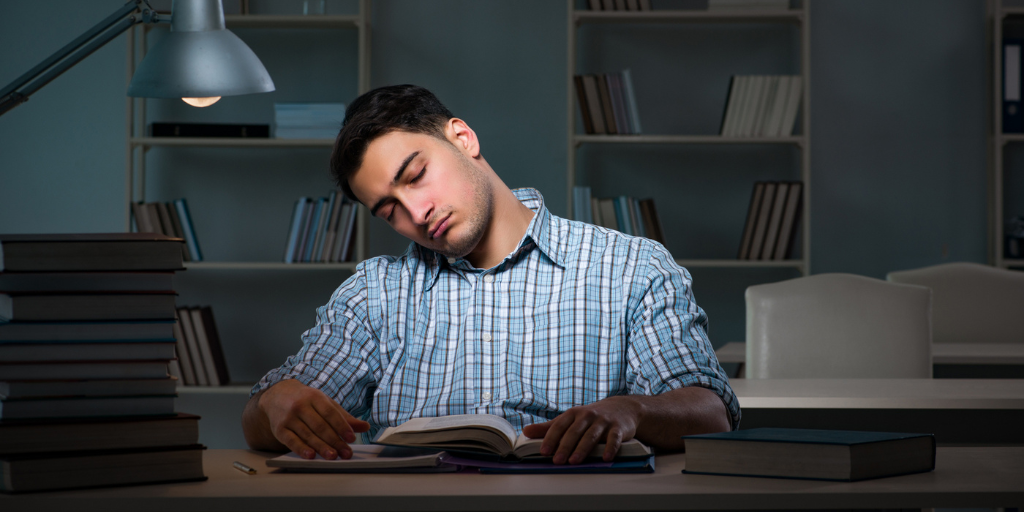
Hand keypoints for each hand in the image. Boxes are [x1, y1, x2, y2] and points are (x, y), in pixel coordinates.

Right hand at [257, 379, 369, 459]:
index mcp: (314, 396)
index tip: (351, 438)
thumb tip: (365, 427)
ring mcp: (288, 417)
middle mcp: (300, 405)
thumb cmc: (306, 400)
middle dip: (334, 441)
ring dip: (321, 447)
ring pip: (307, 434)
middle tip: (345, 453)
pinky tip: (311, 455)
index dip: (341, 426)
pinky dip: (301, 449)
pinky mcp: (279, 429)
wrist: (277, 395)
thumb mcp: (325, 403)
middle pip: (320, 426)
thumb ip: (344, 416)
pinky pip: (291, 441)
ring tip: (333, 456)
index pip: (330, 413)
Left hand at [521, 396, 641, 463]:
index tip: (544, 451)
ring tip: (574, 461)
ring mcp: (603, 421)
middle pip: (574, 432)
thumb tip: (526, 431)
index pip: (559, 426)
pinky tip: (606, 458)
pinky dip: (610, 448)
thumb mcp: (570, 419)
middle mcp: (588, 415)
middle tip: (557, 460)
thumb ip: (549, 427)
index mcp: (573, 413)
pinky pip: (614, 438)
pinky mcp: (618, 428)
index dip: (551, 438)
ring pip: (591, 435)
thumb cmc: (590, 417)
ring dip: (582, 448)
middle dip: (565, 446)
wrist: (621, 408)